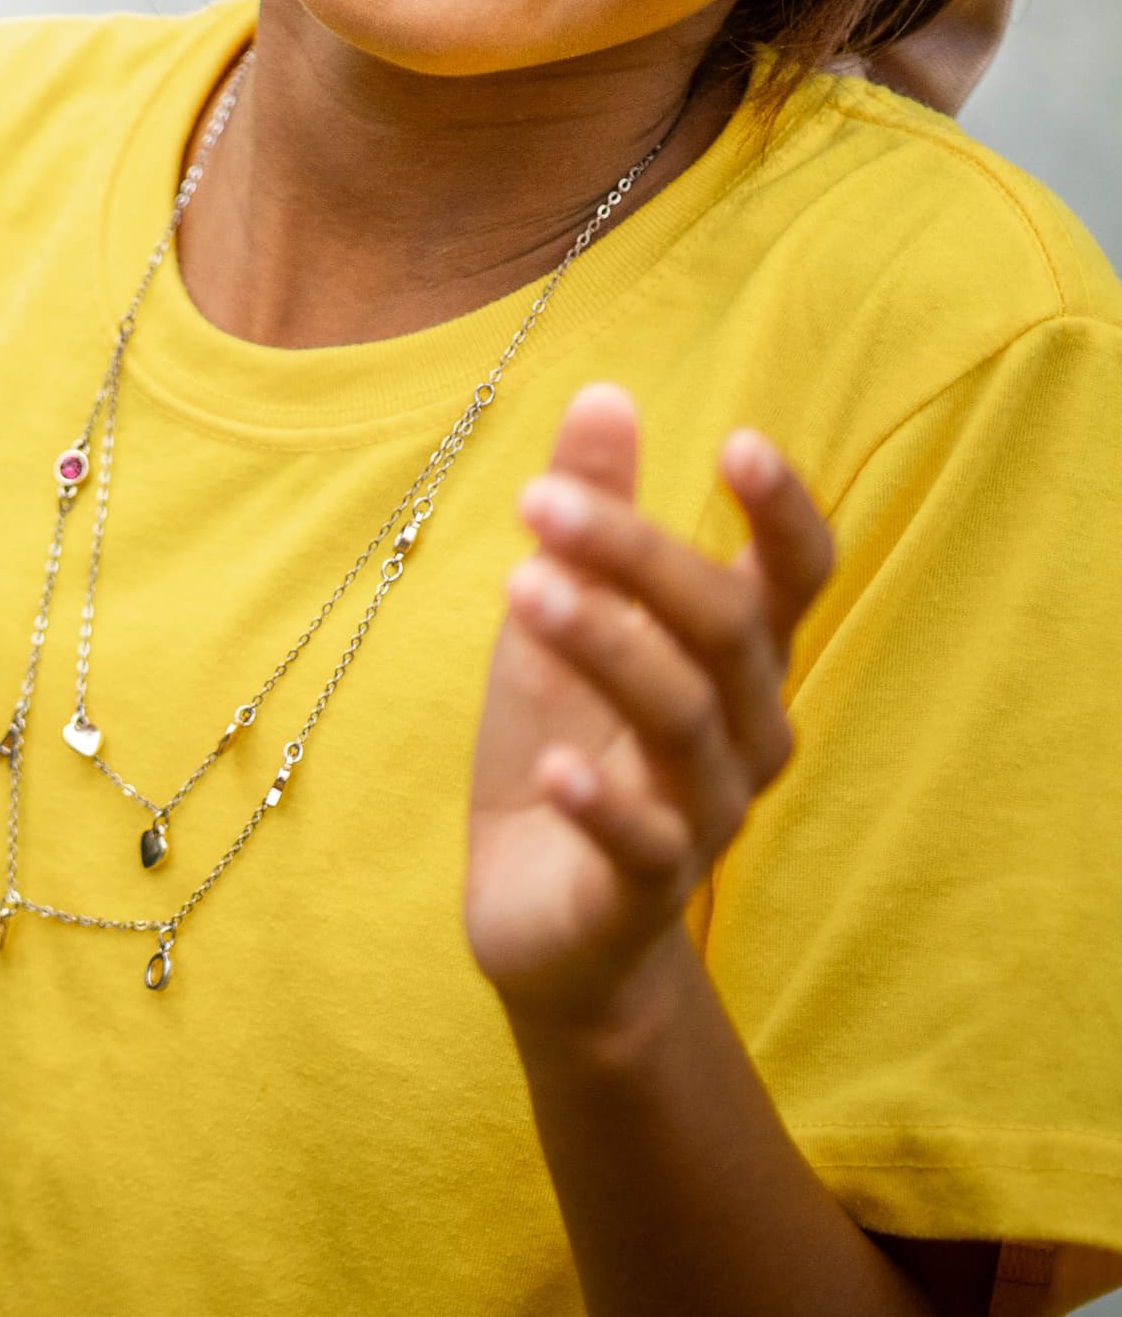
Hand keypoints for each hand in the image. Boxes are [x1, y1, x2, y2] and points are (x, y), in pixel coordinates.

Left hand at [464, 385, 834, 1032]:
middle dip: (642, 558)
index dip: (782, 514)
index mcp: (735, 664)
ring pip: (683, 722)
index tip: (739, 440)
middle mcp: (743, 735)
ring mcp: (703, 816)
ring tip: (523, 586)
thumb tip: (605, 394)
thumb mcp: (564, 619)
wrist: (547, 922)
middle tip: (541, 499)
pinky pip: (645, 844)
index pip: (793, 579)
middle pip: (725, 632)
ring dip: (608, 648)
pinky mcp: (645, 890)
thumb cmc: (570, 746)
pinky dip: (603, 801)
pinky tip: (556, 765)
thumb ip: (597, 517)